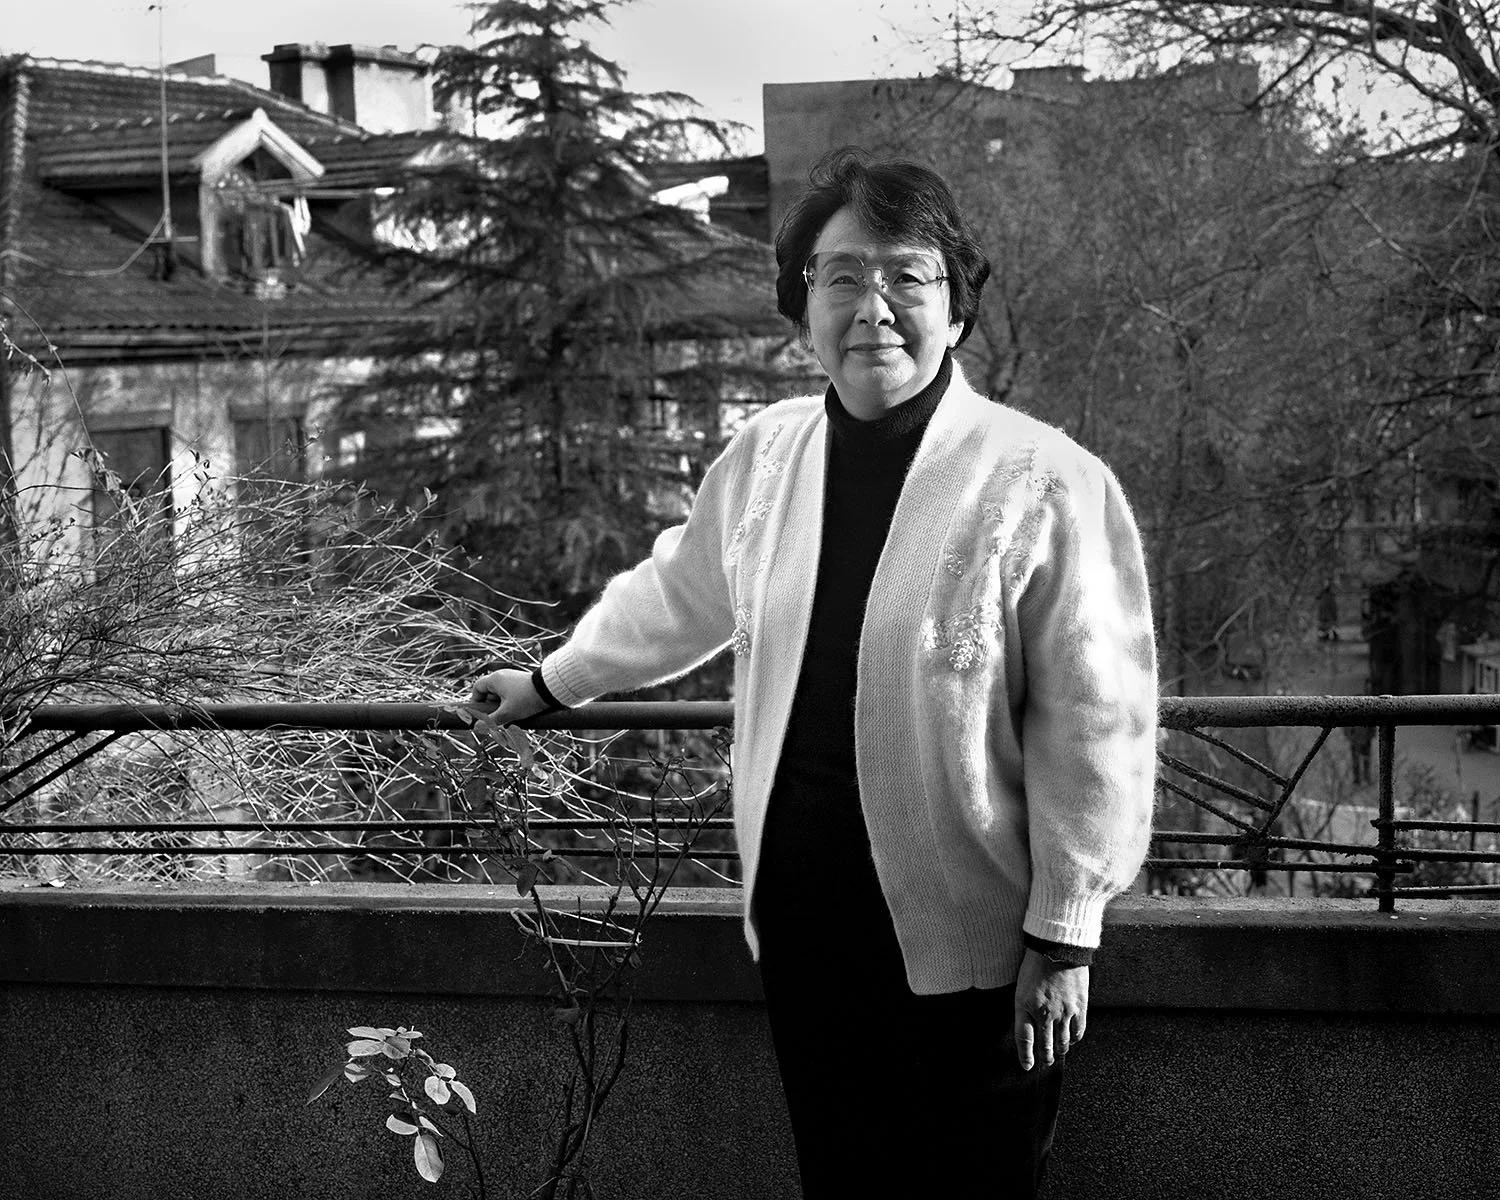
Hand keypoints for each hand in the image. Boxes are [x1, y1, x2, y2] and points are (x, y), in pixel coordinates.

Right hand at [469, 668, 548, 724]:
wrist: (551, 690)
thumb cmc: (527, 698)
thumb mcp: (507, 713)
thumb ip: (491, 721)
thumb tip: (477, 727)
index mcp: (495, 679)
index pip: (477, 688)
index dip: (476, 701)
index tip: (479, 714)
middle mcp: (504, 677)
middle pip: (490, 695)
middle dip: (492, 709)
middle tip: (496, 721)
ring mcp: (514, 680)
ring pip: (502, 698)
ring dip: (503, 710)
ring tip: (509, 720)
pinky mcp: (524, 685)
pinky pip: (513, 697)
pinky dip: (512, 707)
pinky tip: (518, 716)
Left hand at [1013, 947, 1088, 1070]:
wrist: (1057, 948)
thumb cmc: (1036, 966)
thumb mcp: (1021, 988)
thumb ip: (1024, 1009)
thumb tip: (1029, 1027)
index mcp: (1026, 1007)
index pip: (1024, 1039)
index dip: (1025, 1055)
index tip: (1027, 1066)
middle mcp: (1044, 1014)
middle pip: (1045, 1045)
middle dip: (1045, 1057)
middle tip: (1046, 1063)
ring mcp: (1064, 1012)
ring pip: (1062, 1042)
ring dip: (1059, 1050)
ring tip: (1058, 1053)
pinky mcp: (1080, 1007)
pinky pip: (1078, 1032)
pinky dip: (1074, 1039)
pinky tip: (1072, 1040)